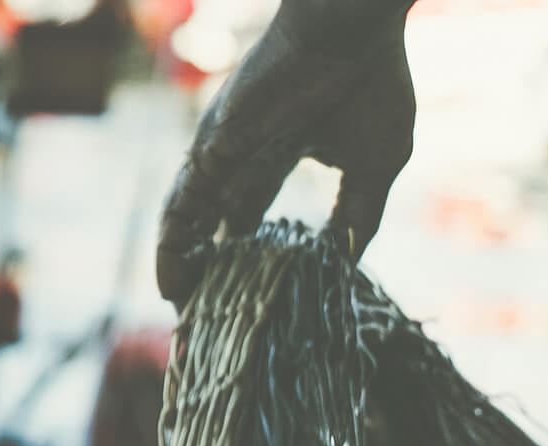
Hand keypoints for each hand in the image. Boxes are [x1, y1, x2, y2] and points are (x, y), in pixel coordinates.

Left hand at [157, 0, 415, 303]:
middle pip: (212, 219)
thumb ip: (359, 214)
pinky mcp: (217, 139)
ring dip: (181, 254)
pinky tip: (171, 266)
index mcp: (277, 154)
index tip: (238, 295)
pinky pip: (186, 194)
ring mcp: (226, 145)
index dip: (241, 253)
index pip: (248, 214)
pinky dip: (177, 232)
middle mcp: (242, 152)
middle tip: (197, 311)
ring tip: (175, 301)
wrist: (356, 32)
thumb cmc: (371, 85)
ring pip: (191, 211)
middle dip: (204, 262)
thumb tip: (348, 262)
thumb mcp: (376, 167)